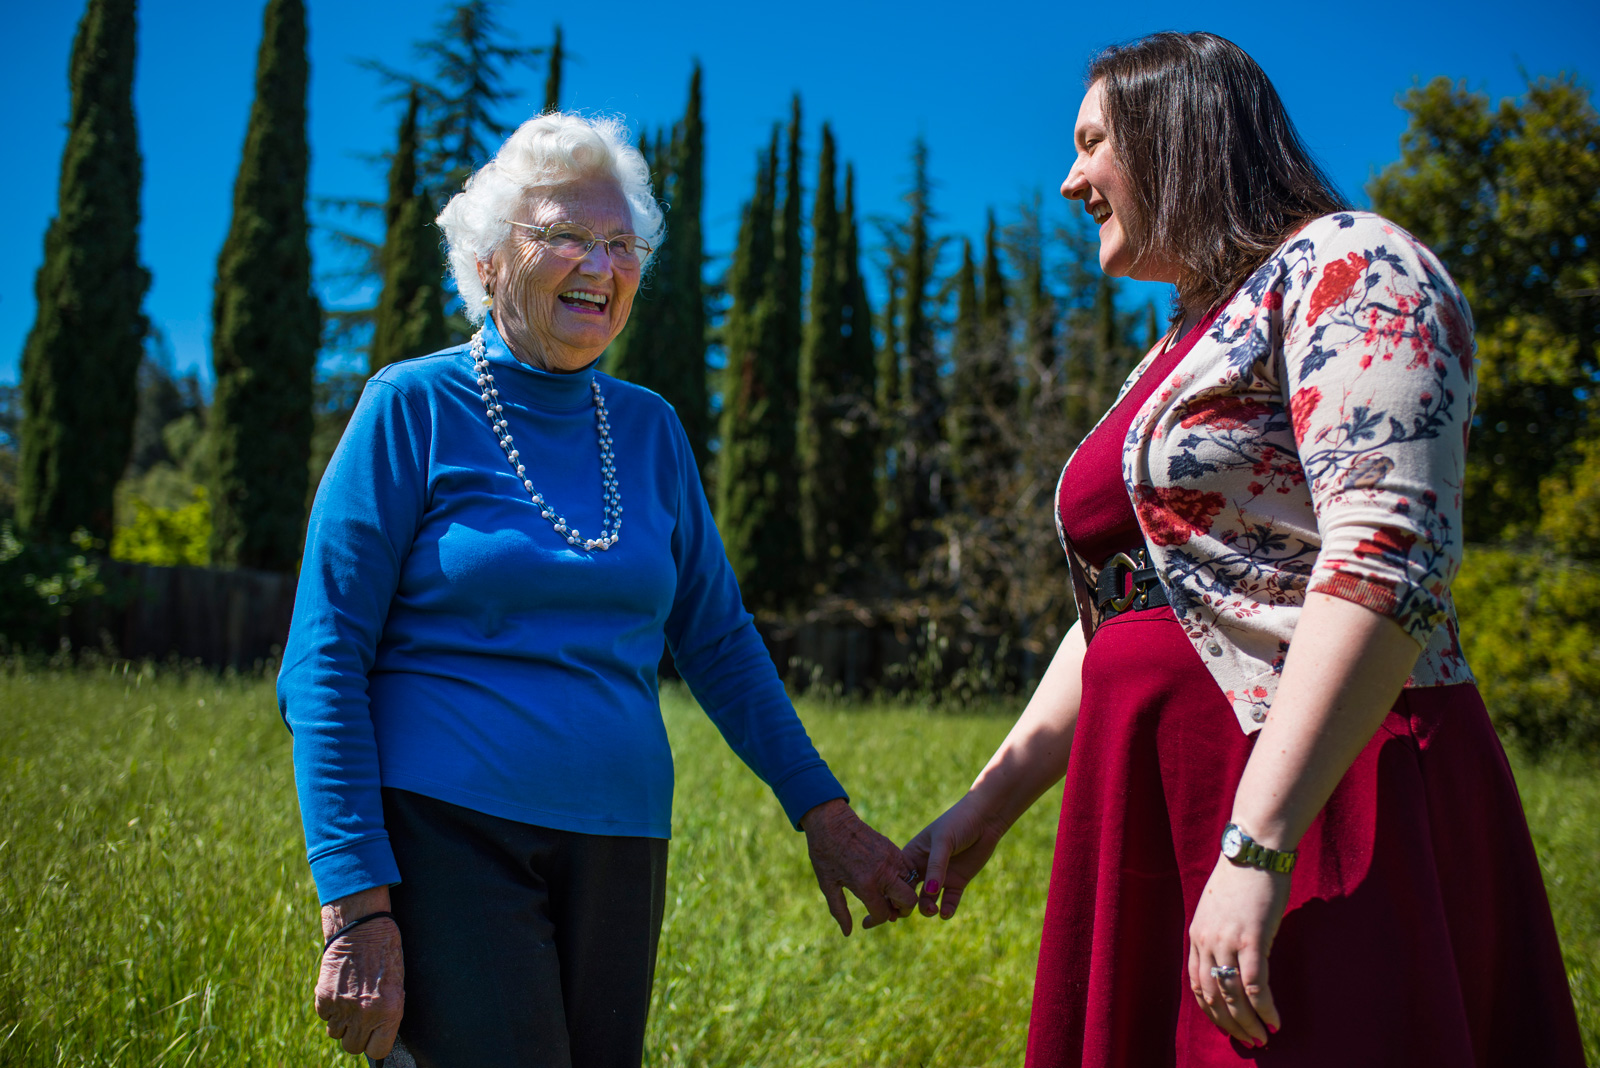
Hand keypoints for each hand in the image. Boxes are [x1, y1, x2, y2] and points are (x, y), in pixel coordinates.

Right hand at [315, 886, 404, 1058]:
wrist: (362, 927)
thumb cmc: (385, 952)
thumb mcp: (396, 985)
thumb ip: (386, 1013)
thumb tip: (376, 1035)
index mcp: (389, 1011)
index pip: (378, 1050)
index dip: (375, 1044)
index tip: (373, 1036)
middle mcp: (366, 1014)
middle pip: (353, 1046)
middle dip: (356, 1034)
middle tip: (360, 1017)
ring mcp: (343, 1007)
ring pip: (335, 1034)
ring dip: (341, 1022)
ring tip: (350, 1000)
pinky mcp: (324, 998)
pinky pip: (324, 1017)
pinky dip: (329, 1008)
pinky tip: (339, 989)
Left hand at [800, 799, 918, 934]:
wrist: (831, 821)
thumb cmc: (825, 853)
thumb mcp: (828, 885)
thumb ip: (839, 911)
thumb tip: (848, 932)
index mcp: (866, 884)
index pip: (884, 914)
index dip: (877, 921)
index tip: (866, 921)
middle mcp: (883, 872)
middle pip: (908, 901)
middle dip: (901, 910)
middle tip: (888, 909)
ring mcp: (891, 858)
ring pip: (911, 884)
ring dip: (902, 893)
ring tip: (886, 894)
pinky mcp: (893, 848)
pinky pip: (907, 868)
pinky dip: (902, 877)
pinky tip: (887, 878)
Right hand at [902, 792, 1007, 919]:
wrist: (986, 818)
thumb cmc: (959, 822)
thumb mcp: (943, 840)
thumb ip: (936, 866)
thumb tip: (930, 892)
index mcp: (912, 854)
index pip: (898, 877)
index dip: (892, 891)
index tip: (891, 904)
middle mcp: (923, 868)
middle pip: (908, 892)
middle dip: (904, 905)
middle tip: (904, 913)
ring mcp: (940, 876)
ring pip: (927, 900)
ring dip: (926, 908)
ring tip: (933, 909)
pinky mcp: (957, 882)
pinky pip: (949, 901)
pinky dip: (947, 909)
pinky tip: (946, 913)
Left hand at [1186, 855, 1290, 1048]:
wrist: (1253, 850)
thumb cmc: (1242, 877)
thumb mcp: (1220, 909)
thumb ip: (1221, 934)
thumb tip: (1236, 958)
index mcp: (1196, 935)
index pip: (1196, 983)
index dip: (1211, 1010)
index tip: (1226, 1025)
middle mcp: (1206, 941)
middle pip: (1212, 995)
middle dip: (1230, 1023)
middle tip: (1248, 1040)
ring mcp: (1227, 941)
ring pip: (1232, 996)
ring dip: (1248, 1022)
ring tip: (1263, 1037)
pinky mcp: (1252, 939)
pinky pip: (1254, 985)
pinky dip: (1264, 1008)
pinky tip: (1274, 1020)